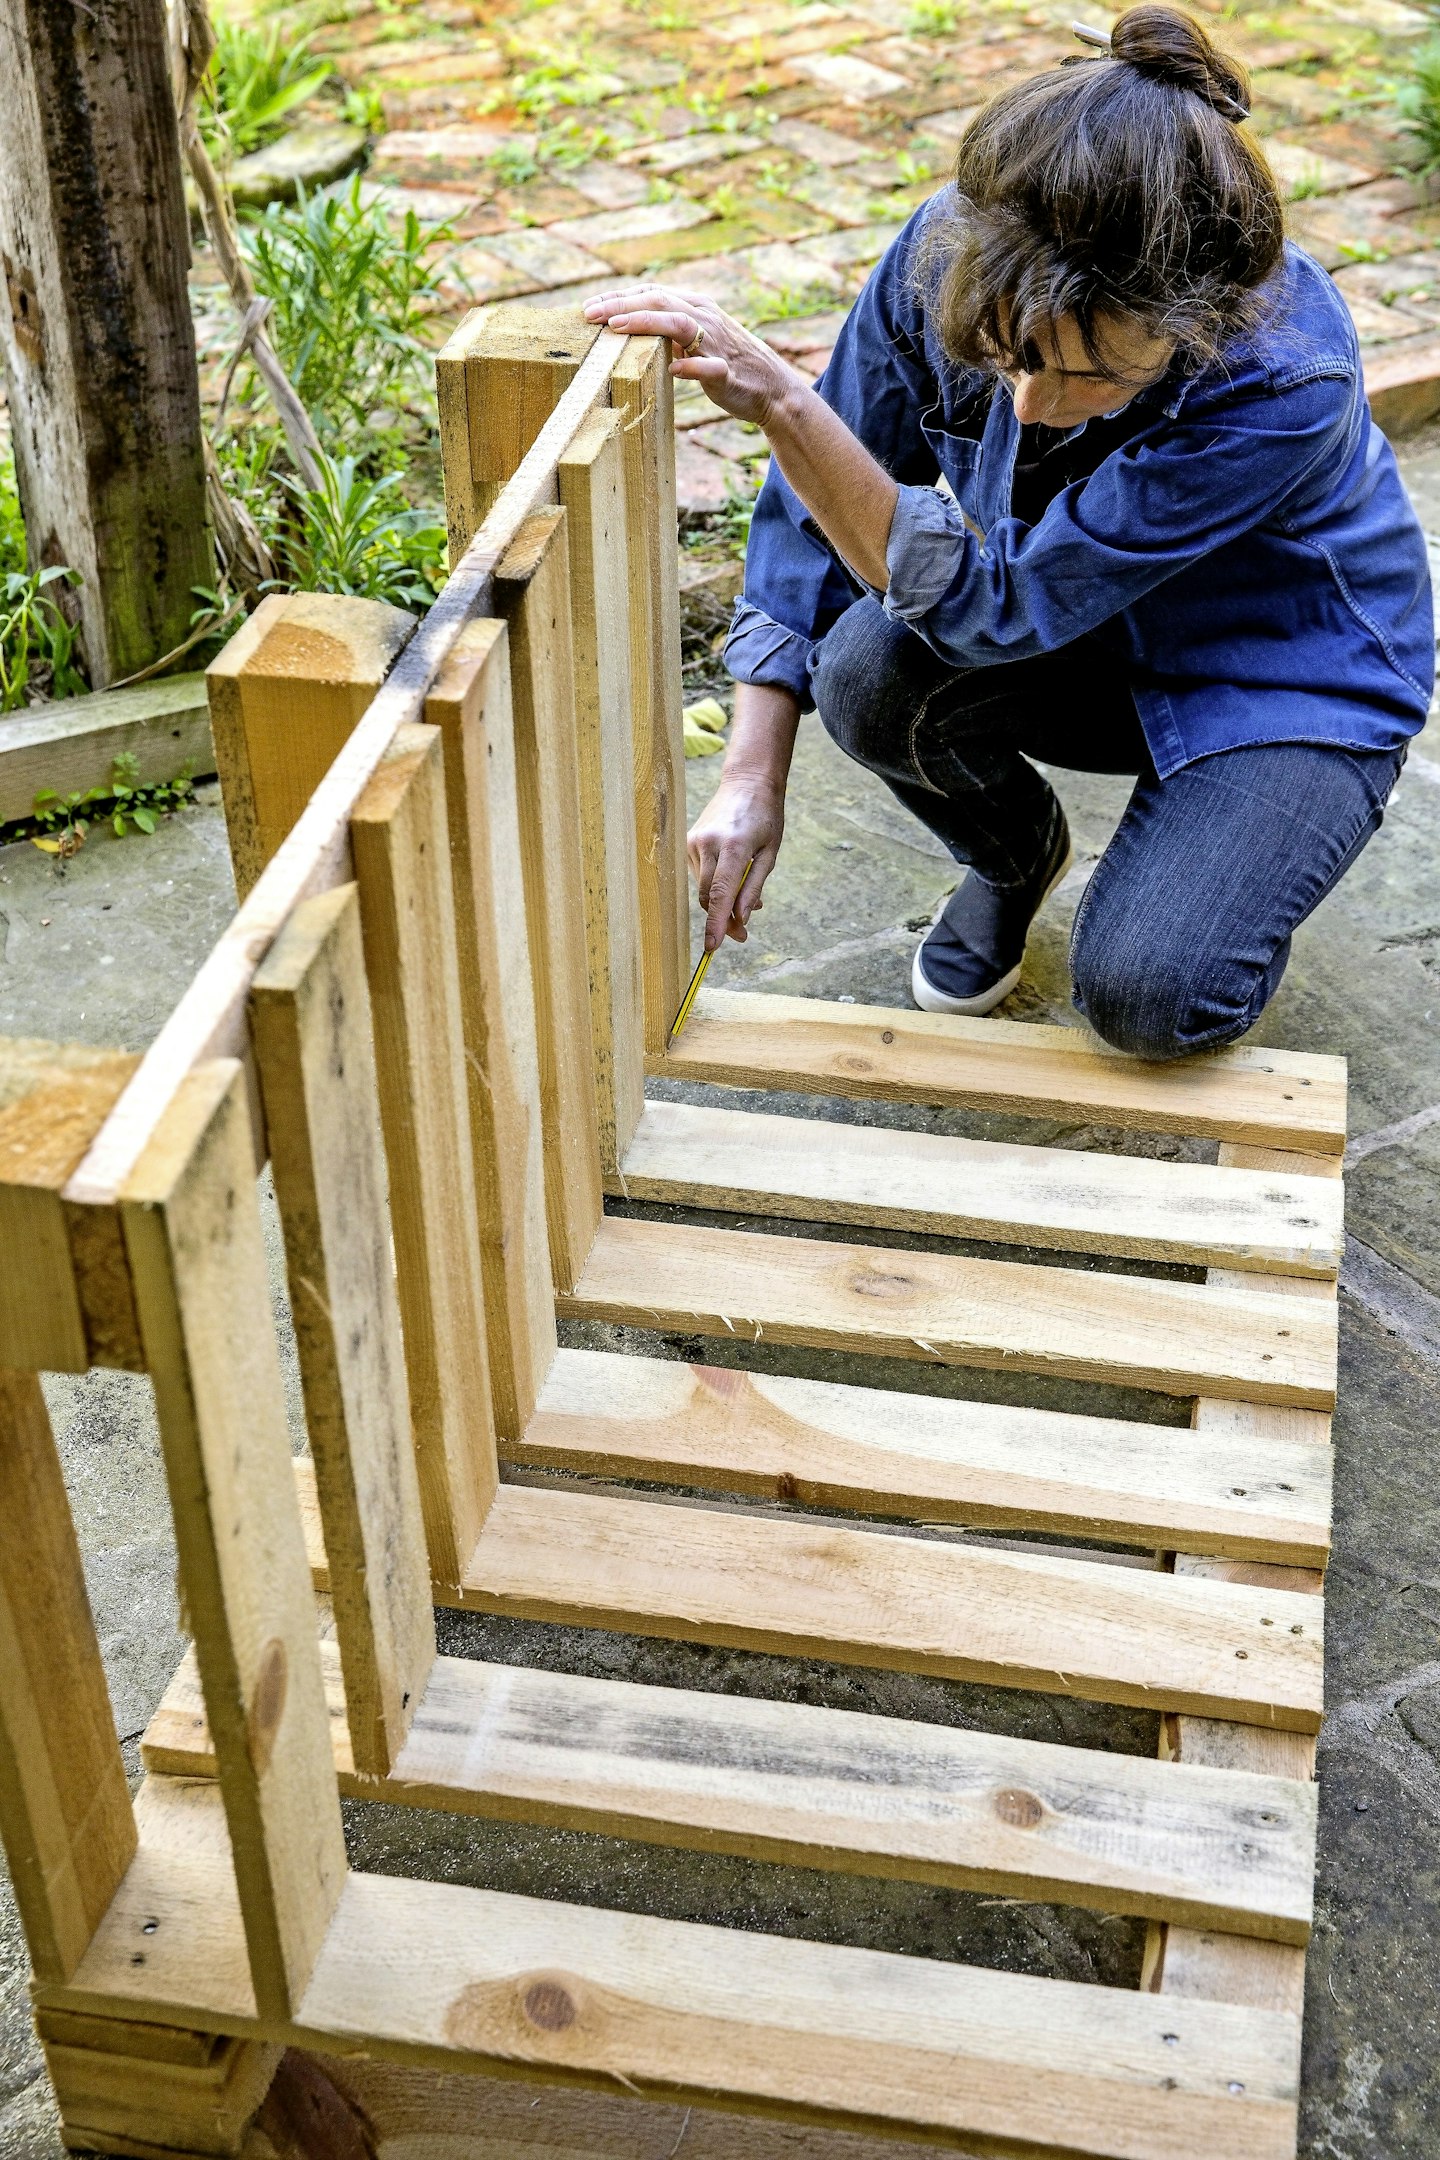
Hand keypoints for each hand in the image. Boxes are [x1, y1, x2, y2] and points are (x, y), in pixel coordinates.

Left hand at [583, 284, 796, 427]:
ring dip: (645, 322)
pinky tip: (671, 369)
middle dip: (620, 305)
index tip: (588, 307)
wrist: (772, 388)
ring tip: (615, 328)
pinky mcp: (726, 372)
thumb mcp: (696, 339)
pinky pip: (708, 367)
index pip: (650, 293)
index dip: (618, 297)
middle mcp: (704, 317)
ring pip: (678, 323)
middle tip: (588, 313)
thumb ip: (668, 331)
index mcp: (695, 307)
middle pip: (658, 300)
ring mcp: (716, 344)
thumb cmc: (727, 364)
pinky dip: (689, 367)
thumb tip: (628, 329)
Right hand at [689, 768, 785, 951]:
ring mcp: (695, 842)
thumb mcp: (770, 854)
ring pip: (703, 888)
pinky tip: (731, 877)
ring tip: (744, 899)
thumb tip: (741, 919)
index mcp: (734, 846)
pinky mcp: (688, 842)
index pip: (721, 894)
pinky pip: (700, 875)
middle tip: (741, 934)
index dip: (717, 923)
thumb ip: (754, 888)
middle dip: (722, 919)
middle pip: (709, 896)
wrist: (747, 782)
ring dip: (721, 901)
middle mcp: (709, 843)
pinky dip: (714, 885)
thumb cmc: (765, 818)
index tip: (713, 947)